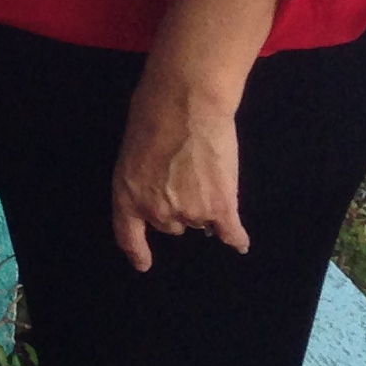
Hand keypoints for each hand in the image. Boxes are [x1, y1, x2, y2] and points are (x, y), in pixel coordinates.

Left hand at [110, 73, 247, 269]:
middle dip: (177, 206)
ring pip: (199, 219)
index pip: (128, 234)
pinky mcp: (221, 207)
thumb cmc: (153, 113)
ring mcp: (191, 213)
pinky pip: (230, 233)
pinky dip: (235, 238)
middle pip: (172, 224)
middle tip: (185, 174)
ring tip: (206, 169)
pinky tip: (238, 242)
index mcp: (127, 195)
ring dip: (204, 203)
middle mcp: (157, 212)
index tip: (143, 264)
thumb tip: (160, 186)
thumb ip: (144, 178)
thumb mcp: (132, 151)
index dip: (136, 251)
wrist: (186, 101)